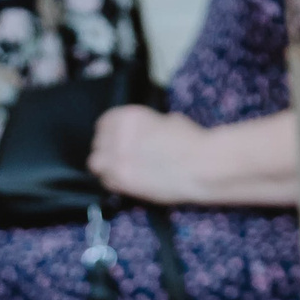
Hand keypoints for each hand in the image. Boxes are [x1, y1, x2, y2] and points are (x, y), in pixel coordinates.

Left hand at [87, 103, 208, 204]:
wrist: (203, 166)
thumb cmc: (193, 142)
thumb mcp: (167, 120)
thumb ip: (146, 126)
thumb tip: (142, 133)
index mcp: (130, 117)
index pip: (104, 122)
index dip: (109, 132)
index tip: (113, 137)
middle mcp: (119, 137)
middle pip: (98, 143)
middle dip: (106, 148)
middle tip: (117, 155)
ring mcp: (119, 160)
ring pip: (96, 163)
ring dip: (105, 165)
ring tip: (118, 168)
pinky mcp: (125, 182)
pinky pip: (107, 182)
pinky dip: (113, 181)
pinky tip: (125, 180)